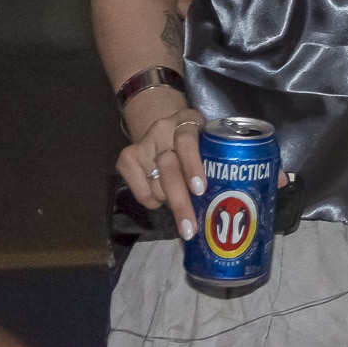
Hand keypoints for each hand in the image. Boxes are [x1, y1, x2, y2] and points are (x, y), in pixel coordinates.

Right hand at [118, 101, 208, 237]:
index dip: (192, 166)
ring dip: (169, 201)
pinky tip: (161, 198)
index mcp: (188, 120)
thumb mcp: (206, 140)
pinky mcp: (126, 158)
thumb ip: (212, 160)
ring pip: (155, 183)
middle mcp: (162, 129)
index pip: (187, 141)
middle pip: (169, 168)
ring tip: (180, 205)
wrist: (164, 127)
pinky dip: (153, 201)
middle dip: (180, 201)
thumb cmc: (195, 141)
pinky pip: (140, 191)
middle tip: (190, 226)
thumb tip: (221, 203)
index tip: (200, 190)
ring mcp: (142, 144)